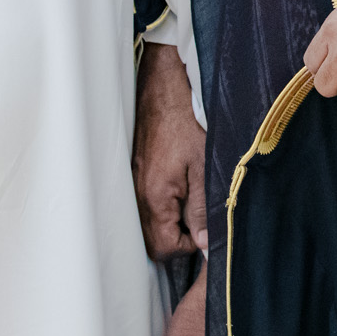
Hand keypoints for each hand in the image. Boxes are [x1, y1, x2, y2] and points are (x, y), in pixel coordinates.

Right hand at [133, 42, 205, 260]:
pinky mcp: (133, 172)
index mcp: (155, 196)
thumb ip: (201, 208)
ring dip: (168, 223)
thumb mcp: (203, 166)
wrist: (163, 88)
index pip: (163, 247)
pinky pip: (142, 204)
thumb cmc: (186, 122)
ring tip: (190, 204)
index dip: (188, 246)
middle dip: (176, 238)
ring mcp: (132, 183)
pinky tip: (178, 190)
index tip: (204, 232)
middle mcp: (137, 194)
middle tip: (198, 221)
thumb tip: (202, 242)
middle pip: (150, 241)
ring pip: (145, 223)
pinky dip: (160, 207)